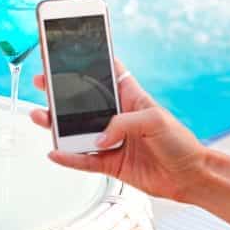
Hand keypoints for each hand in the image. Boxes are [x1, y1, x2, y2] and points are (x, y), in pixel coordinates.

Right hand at [30, 60, 206, 201]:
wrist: (189, 176)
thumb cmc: (180, 142)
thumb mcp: (154, 121)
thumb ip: (122, 123)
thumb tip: (98, 137)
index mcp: (130, 97)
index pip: (106, 74)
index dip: (88, 62)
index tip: (67, 53)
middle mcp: (117, 117)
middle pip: (82, 102)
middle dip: (61, 91)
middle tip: (42, 82)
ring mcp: (111, 140)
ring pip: (76, 131)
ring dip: (57, 125)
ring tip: (40, 117)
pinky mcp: (109, 163)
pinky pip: (82, 160)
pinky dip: (68, 158)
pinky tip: (55, 152)